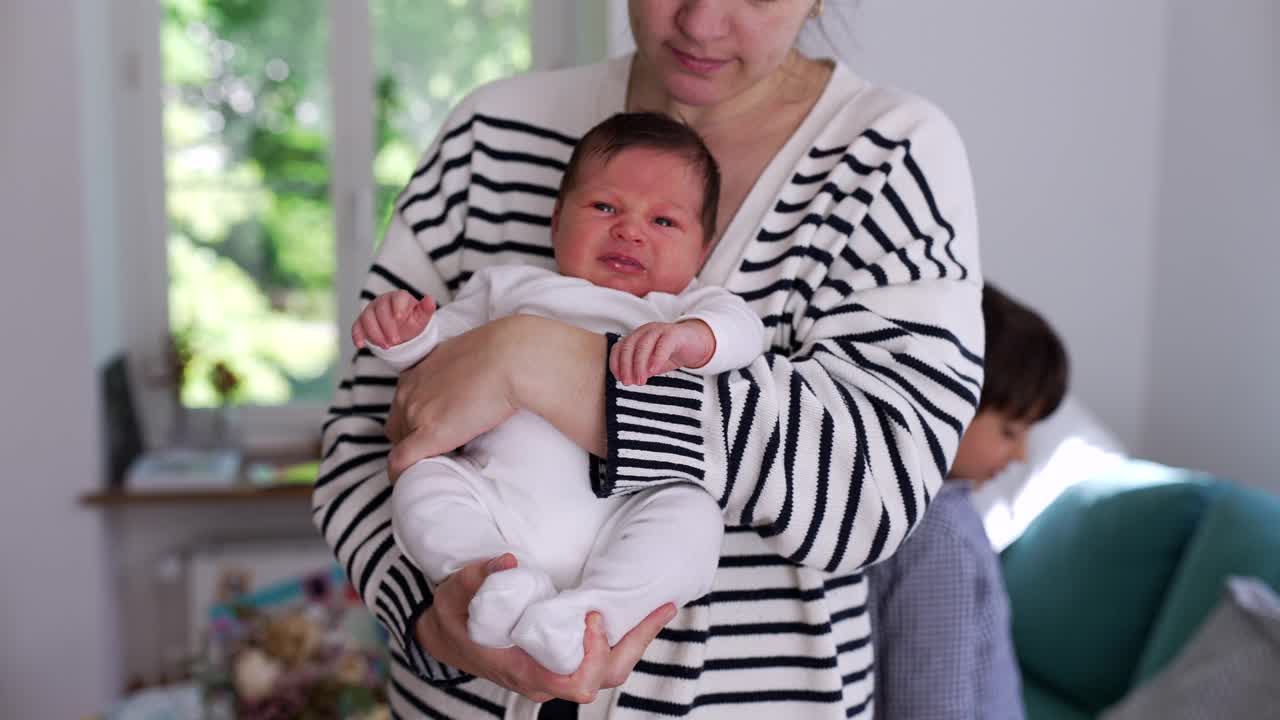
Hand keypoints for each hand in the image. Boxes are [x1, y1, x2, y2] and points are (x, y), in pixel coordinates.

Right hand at [352, 290, 435, 348]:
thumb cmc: (411, 323)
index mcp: (399, 297)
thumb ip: (426, 309)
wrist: (401, 333)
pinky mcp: (361, 322)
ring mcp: (370, 311)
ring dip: (375, 333)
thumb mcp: (421, 318)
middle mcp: (382, 301)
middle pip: (381, 310)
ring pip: (367, 318)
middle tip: (395, 341)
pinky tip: (360, 345)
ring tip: (386, 346)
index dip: (398, 306)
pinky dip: (357, 335)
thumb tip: (430, 299)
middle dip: (387, 327)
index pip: (397, 297)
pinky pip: (356, 326)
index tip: (399, 317)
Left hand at [387, 315, 606, 480]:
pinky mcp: (430, 434)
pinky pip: (402, 462)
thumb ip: (462, 372)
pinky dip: (403, 475)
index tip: (435, 432)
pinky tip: (413, 485)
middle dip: (414, 440)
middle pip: (398, 427)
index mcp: (418, 372)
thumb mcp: (470, 357)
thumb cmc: (504, 354)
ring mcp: (417, 413)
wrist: (513, 358)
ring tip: (439, 465)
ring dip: (416, 456)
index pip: (403, 405)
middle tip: (441, 451)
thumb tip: (477, 384)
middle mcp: (409, 391)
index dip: (416, 423)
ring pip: (400, 445)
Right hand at [416, 554, 676, 702]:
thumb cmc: (454, 619)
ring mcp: (558, 673)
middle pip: (605, 677)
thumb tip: (508, 561)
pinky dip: (626, 637)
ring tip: (663, 607)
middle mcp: (547, 679)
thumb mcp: (455, 596)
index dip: (591, 655)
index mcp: (523, 669)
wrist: (449, 638)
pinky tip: (644, 611)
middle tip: (655, 606)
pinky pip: (605, 660)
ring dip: (637, 640)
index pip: (574, 681)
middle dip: (634, 643)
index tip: (590, 615)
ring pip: (610, 671)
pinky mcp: (565, 661)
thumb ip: (478, 578)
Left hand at [609, 320, 714, 385]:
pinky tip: (653, 370)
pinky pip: (663, 344)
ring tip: (640, 381)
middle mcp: (645, 331)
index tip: (619, 378)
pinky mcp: (674, 333)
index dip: (616, 363)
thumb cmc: (672, 353)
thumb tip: (630, 379)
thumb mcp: (653, 364)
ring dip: (639, 365)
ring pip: (643, 345)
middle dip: (626, 366)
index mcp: (637, 337)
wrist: (697, 343)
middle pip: (629, 346)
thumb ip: (642, 370)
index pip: (620, 347)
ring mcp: (659, 330)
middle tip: (628, 383)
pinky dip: (656, 358)